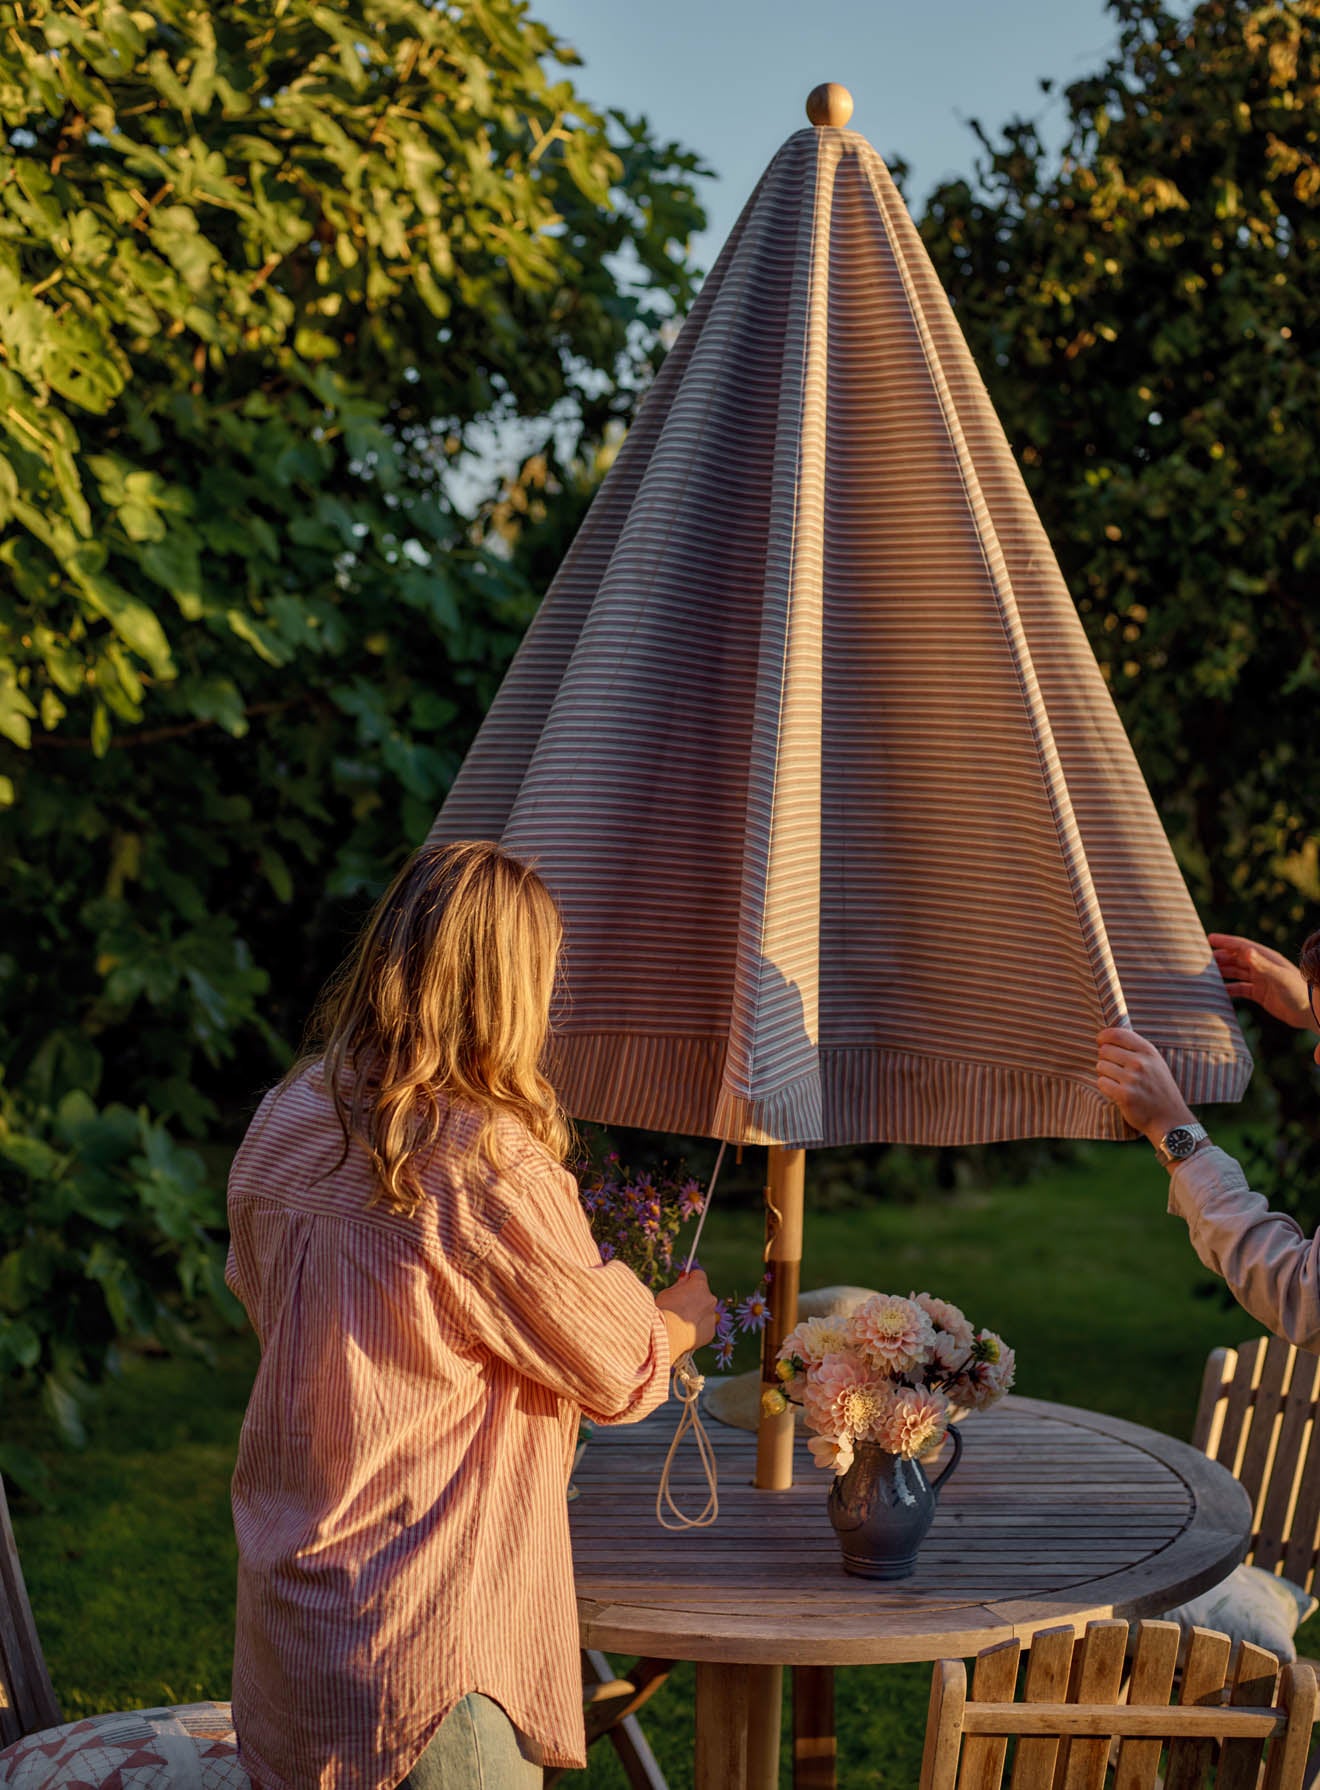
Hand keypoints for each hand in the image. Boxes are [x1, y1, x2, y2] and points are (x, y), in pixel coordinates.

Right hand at [655, 1269, 718, 1357]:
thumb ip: (679, 1285)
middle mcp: (710, 1299)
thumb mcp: (667, 1292)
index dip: (691, 1279)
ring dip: (697, 1313)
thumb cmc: (664, 1310)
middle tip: (679, 1306)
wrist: (667, 1335)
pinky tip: (684, 1332)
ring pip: (705, 1311)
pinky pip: (704, 1326)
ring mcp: (712, 1316)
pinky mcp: (710, 1332)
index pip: (699, 1275)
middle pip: (704, 1294)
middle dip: (694, 1298)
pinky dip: (697, 1328)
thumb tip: (685, 1278)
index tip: (684, 1284)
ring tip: (680, 1322)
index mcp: (699, 1285)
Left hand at [1096, 1026, 1195, 1149]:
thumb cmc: (1159, 1089)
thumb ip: (1136, 1049)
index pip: (1117, 1034)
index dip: (1104, 1036)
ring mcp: (1132, 1079)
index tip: (1100, 1041)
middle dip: (1105, 1058)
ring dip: (1105, 1074)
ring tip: (1119, 1082)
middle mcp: (1140, 1062)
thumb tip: (1107, 1038)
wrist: (1170, 1119)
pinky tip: (1116, 1091)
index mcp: (1148, 1051)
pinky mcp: (1124, 1095)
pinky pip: (1101, 1082)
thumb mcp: (1155, 1063)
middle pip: (1104, 1050)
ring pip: (1100, 1066)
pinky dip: (1105, 1087)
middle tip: (1115, 1070)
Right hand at [1208, 932, 1312, 1029]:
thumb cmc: (1298, 991)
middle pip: (1236, 958)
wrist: (1310, 1012)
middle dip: (1220, 957)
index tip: (1208, 938)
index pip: (1242, 946)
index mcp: (1266, 958)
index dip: (1225, 942)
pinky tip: (1218, 991)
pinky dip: (1229, 989)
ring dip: (1222, 972)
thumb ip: (1261, 964)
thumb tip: (1245, 951)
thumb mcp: (1279, 976)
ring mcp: (1260, 980)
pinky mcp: (1260, 994)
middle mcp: (1262, 967)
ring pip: (1236, 972)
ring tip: (1206, 974)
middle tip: (1201, 959)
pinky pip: (1240, 988)